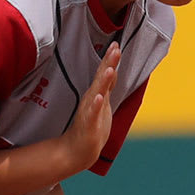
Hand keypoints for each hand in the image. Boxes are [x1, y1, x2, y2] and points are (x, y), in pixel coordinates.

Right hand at [62, 44, 119, 173]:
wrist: (79, 150)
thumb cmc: (92, 125)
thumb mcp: (103, 102)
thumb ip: (107, 85)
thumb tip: (112, 68)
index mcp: (98, 94)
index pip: (105, 73)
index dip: (110, 59)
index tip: (116, 44)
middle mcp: (93, 99)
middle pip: (102, 78)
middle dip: (108, 63)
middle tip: (114, 48)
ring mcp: (90, 111)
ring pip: (97, 93)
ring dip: (103, 81)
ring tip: (109, 69)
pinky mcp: (89, 125)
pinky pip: (93, 113)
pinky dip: (96, 105)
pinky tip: (99, 97)